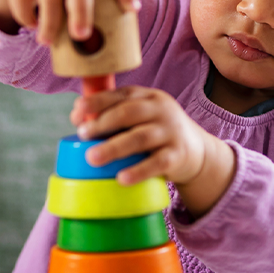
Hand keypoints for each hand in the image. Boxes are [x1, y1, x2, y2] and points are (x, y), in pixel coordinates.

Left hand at [72, 87, 235, 217]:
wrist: (197, 151)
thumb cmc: (157, 131)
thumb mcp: (141, 116)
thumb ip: (114, 114)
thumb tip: (78, 119)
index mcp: (147, 97)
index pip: (120, 94)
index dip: (96, 102)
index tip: (77, 113)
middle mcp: (160, 110)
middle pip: (129, 112)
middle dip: (103, 123)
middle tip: (82, 135)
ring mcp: (170, 132)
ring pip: (141, 137)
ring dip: (114, 148)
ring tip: (92, 158)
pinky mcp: (177, 156)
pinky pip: (157, 163)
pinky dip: (138, 171)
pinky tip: (121, 178)